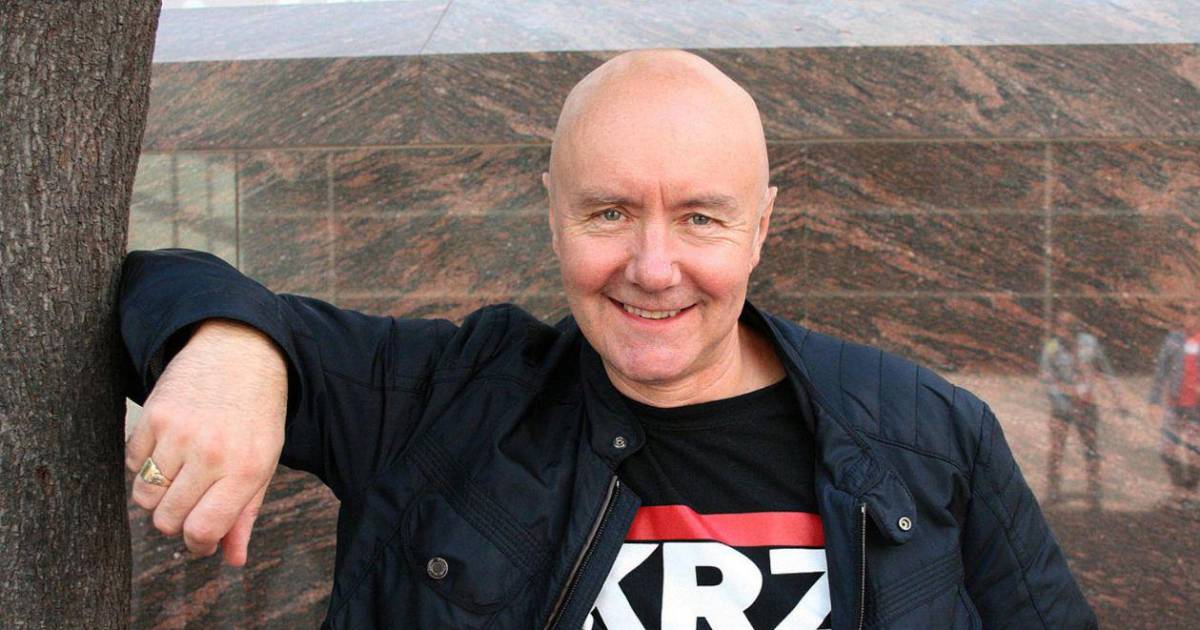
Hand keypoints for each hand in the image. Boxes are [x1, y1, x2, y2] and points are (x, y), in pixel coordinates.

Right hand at [125, 318, 287, 565]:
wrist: (240, 350)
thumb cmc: (256, 413)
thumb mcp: (264, 463)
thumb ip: (245, 514)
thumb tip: (231, 560)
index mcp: (245, 469)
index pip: (201, 530)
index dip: (196, 544)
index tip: (199, 538)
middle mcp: (211, 453)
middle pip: (167, 519)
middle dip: (176, 519)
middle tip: (191, 500)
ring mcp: (178, 433)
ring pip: (144, 496)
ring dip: (157, 494)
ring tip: (181, 472)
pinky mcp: (153, 415)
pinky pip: (131, 464)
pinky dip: (144, 465)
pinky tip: (168, 447)